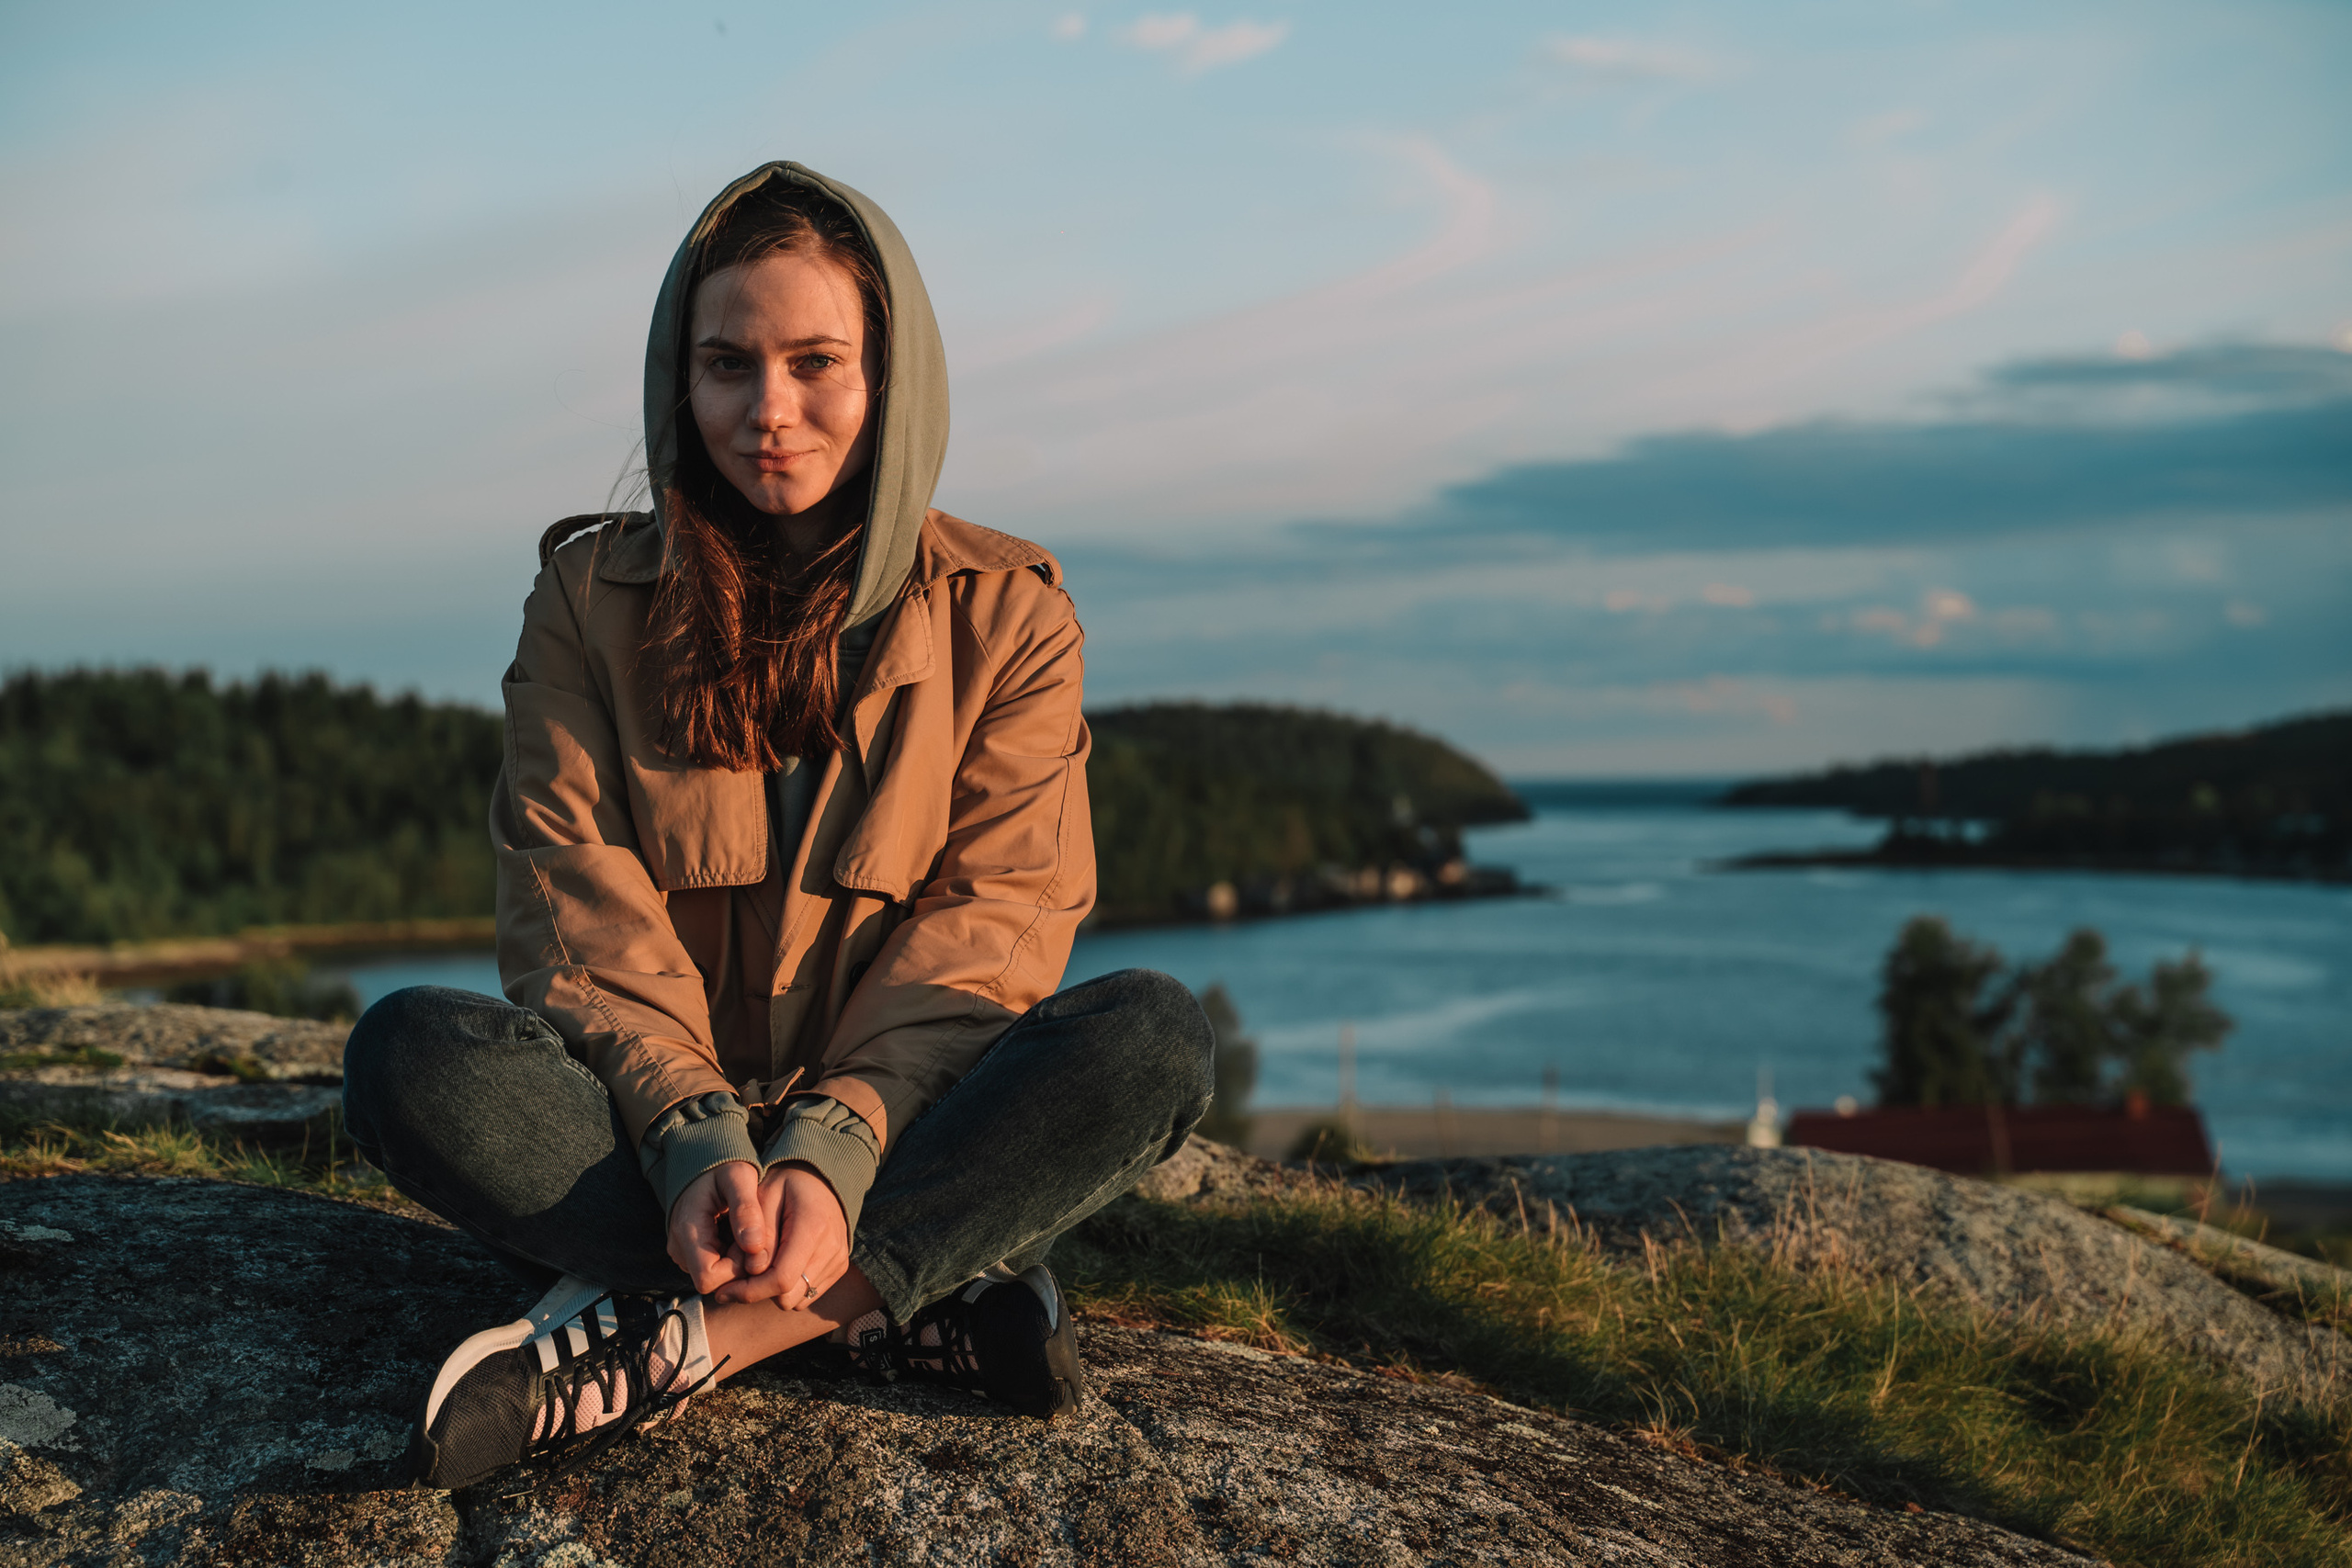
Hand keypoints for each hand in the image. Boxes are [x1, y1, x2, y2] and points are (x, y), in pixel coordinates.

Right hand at [667, 1162, 772, 1293]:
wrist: (704, 1161)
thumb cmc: (723, 1166)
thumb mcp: (739, 1178)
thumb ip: (746, 1210)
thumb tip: (753, 1247)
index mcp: (687, 1231)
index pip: (708, 1278)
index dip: (736, 1268)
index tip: (752, 1242)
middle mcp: (679, 1248)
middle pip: (714, 1282)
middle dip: (739, 1266)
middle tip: (754, 1235)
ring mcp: (683, 1253)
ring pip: (715, 1279)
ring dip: (736, 1262)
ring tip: (746, 1232)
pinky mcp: (690, 1254)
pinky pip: (714, 1270)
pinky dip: (731, 1258)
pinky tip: (739, 1235)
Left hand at [710, 1163, 848, 1308]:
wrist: (822, 1177)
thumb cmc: (786, 1183)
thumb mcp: (764, 1196)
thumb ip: (758, 1234)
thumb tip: (752, 1271)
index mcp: (812, 1227)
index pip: (781, 1279)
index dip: (749, 1291)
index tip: (723, 1291)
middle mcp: (832, 1248)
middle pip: (789, 1296)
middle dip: (759, 1291)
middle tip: (739, 1277)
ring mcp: (838, 1259)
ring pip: (797, 1300)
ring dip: (774, 1291)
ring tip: (762, 1265)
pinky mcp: (839, 1267)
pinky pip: (808, 1294)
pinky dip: (790, 1287)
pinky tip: (780, 1264)